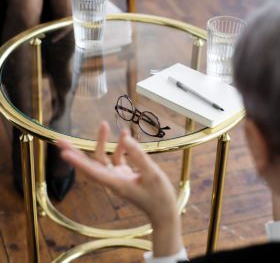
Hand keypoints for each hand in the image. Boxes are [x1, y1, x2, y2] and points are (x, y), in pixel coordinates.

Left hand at [58, 122, 182, 256]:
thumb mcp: (152, 174)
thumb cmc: (159, 195)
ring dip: (103, 142)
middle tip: (60, 140)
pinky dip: (121, 147)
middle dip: (76, 152)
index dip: (78, 162)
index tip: (63, 153)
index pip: (93, 171)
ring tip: (104, 124)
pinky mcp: (124, 175)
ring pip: (103, 159)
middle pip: (90, 164)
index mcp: (116, 184)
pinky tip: (125, 135)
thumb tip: (126, 138)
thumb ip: (138, 155)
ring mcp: (118, 177)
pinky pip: (117, 158)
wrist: (163, 211)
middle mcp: (112, 180)